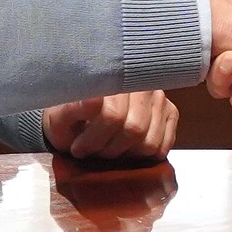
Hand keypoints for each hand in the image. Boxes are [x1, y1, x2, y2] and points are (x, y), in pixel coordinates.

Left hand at [43, 90, 177, 161]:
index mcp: (113, 77)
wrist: (79, 116)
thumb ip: (73, 109)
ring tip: (107, 149)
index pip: (112, 115)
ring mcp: (158, 97)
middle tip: (93, 151)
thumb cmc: (69, 118)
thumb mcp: (61, 117)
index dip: (94, 139)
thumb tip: (93, 100)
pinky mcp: (170, 111)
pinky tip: (127, 150)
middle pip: (134, 128)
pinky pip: (164, 145)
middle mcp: (141, 83)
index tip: (78, 148)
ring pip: (149, 140)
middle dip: (109, 148)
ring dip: (126, 153)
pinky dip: (145, 155)